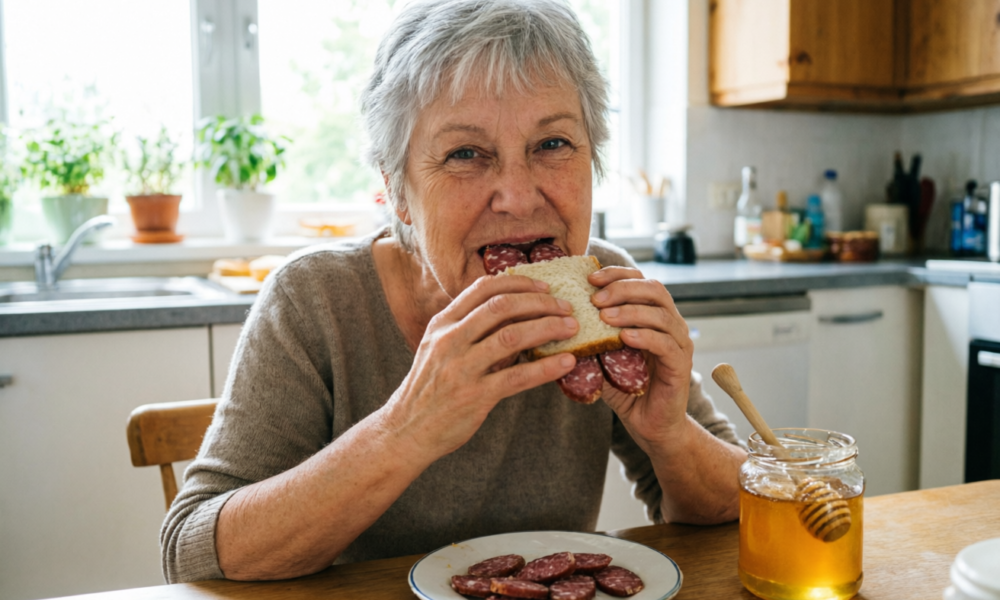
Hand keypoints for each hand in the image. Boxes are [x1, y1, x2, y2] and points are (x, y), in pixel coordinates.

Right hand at [384, 275, 578, 460]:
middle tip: (565, 306)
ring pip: (512, 336)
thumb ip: (468, 329)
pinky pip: (518, 377)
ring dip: (548, 328)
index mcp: (442, 323)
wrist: (407, 430)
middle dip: (540, 302)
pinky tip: (566, 362)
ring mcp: (461, 368)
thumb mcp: (438, 348)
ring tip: (571, 328)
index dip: (518, 283)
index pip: (483, 288)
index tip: (543, 286)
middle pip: (502, 306)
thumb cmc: (429, 388)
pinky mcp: (475, 396)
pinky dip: (546, 367)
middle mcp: (450, 340)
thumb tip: (515, 315)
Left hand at [588, 266, 693, 454]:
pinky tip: (624, 338)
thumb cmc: (627, 390)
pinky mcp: (681, 366)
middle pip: (654, 289)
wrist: (651, 427)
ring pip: (661, 314)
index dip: (616, 275)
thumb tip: (555, 323)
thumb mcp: (603, 359)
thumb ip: (589, 340)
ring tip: (604, 317)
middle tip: (595, 298)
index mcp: (653, 317)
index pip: (640, 281)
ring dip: (630, 311)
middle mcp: (670, 325)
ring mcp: (679, 344)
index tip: (590, 279)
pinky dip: (645, 336)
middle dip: (622, 288)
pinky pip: (666, 344)